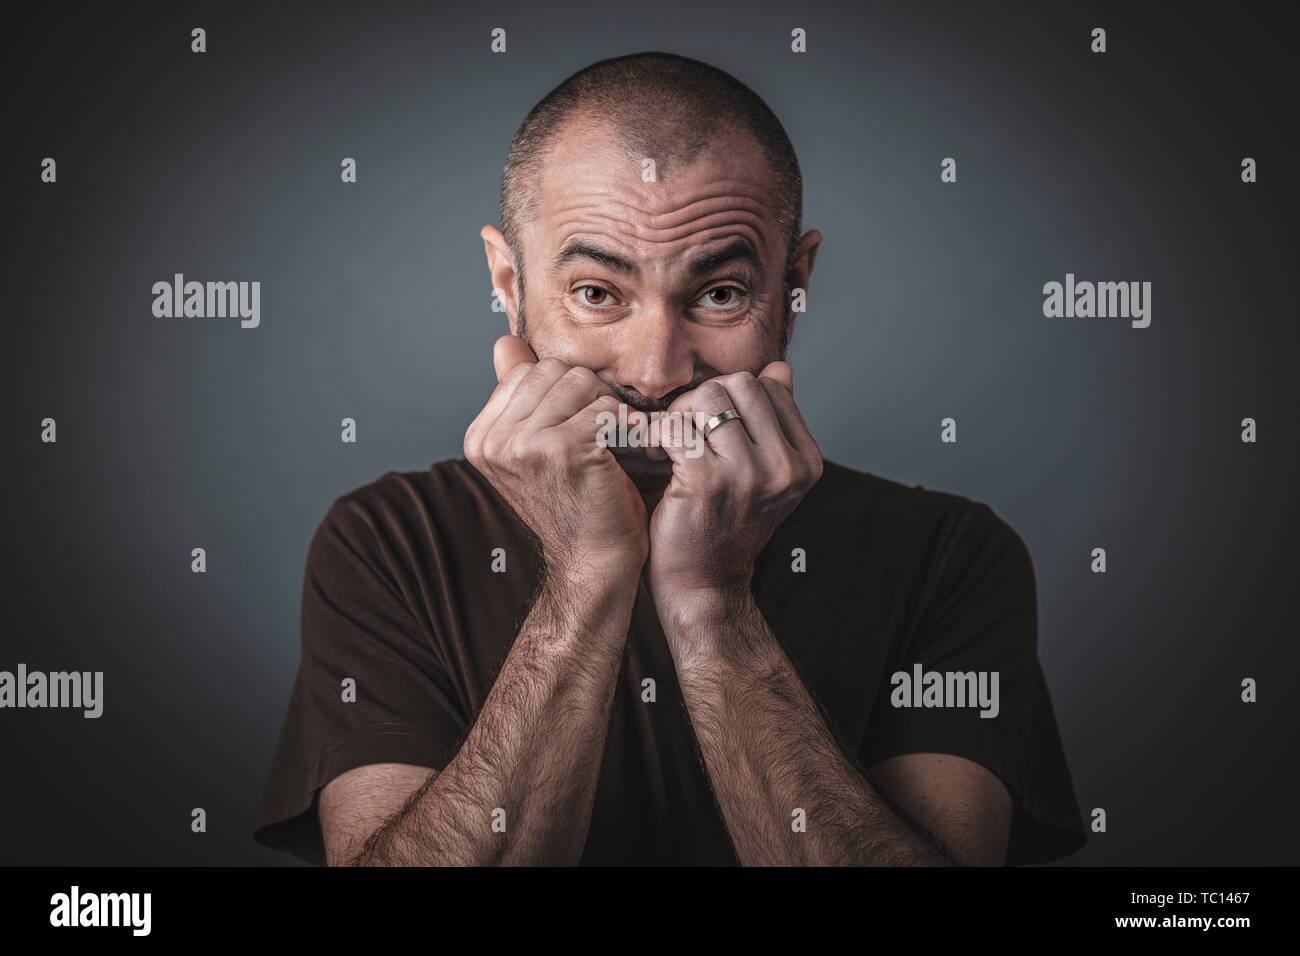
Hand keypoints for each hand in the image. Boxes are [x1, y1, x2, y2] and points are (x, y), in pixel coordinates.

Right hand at [464, 335, 649, 578]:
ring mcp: (523, 445)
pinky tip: (627, 447)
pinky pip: (604, 407)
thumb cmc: (575, 506)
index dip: (564, 392)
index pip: (527, 372)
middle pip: (553, 370)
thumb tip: (504, 342)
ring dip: (606, 408)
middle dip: (587, 395)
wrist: (593, 562)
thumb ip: (520, 395)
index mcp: (481, 437)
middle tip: (601, 433)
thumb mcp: (537, 447)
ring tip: (611, 441)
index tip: (579, 426)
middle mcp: (493, 440)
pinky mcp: (561, 449)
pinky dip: (625, 424)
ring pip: (580, 382)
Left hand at [646, 362, 822, 623]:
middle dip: (705, 399)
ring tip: (672, 445)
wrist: (704, 586)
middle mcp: (784, 467)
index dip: (732, 396)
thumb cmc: (725, 526)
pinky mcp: (706, 482)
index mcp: (805, 460)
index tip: (711, 426)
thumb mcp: (765, 473)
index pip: (769, 385)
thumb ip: (773, 419)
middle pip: (740, 384)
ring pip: (707, 398)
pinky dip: (658, 434)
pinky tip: (656, 455)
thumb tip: (780, 368)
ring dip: (680, 415)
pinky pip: (676, 425)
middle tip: (686, 431)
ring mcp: (748, 475)